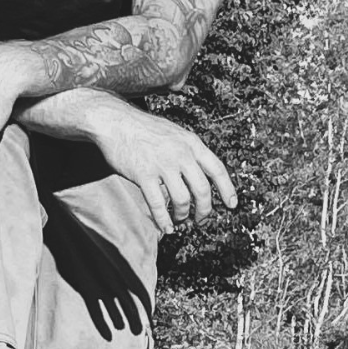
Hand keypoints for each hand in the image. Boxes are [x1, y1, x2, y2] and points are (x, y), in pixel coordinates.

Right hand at [88, 94, 237, 234]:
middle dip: (204, 210)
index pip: (217, 169)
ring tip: (179, 220)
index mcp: (191, 143)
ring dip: (182, 216)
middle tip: (200, 219)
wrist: (116, 121)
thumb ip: (188, 151)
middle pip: (202, 190)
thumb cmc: (144, 128)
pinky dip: (163, 220)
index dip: (227, 189)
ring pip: (182, 200)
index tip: (231, 205)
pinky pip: (159, 204)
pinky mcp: (144, 174)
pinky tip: (165, 226)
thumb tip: (200, 174)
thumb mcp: (175, 133)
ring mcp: (163, 164)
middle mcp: (181, 154)